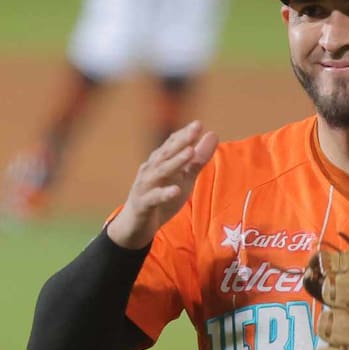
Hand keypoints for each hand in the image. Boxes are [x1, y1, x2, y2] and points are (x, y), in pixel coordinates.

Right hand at [106, 121, 217, 249]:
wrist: (135, 225)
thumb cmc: (160, 197)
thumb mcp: (183, 178)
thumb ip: (198, 159)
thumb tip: (213, 134)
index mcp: (160, 162)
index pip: (172, 144)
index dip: (184, 134)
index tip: (198, 124)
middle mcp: (151, 170)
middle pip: (166, 153)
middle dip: (181, 141)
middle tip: (195, 129)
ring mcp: (145, 186)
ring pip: (161, 172)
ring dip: (175, 161)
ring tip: (190, 152)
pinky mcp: (143, 204)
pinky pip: (154, 198)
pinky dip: (164, 193)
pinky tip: (176, 190)